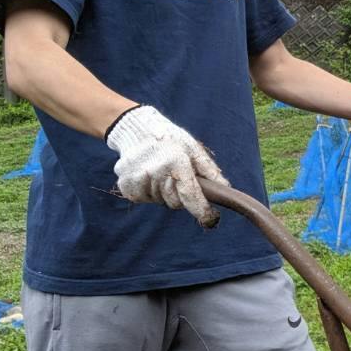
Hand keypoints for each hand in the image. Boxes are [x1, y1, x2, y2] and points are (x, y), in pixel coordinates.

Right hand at [106, 105, 226, 227]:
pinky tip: (148, 176)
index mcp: (175, 162)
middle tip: (177, 178)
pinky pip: (143, 199)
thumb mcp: (193, 149)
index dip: (202, 210)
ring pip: (159, 201)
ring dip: (163, 193)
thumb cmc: (171, 140)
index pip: (191, 195)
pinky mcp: (126, 185)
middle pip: (175, 203)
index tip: (211, 219)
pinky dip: (148, 192)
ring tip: (160, 172)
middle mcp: (155, 172)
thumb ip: (209, 170)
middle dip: (181, 196)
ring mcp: (138, 179)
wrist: (138, 130)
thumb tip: (225, 189)